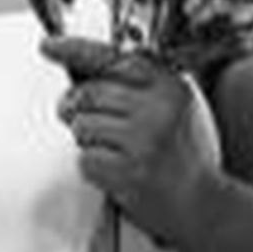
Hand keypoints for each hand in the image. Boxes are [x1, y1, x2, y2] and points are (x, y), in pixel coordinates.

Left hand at [42, 35, 221, 244]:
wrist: (202, 205)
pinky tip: (117, 172)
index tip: (50, 46)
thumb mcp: (170, 108)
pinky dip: (92, 167)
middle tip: (88, 123)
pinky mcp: (130, 171)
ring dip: (87, 141)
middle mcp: (159, 109)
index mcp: (169, 87)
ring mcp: (145, 141)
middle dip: (76, 109)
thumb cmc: (179, 156)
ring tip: (115, 152)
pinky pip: (84, 159)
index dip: (75, 50)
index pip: (112, 59)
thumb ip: (132, 86)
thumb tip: (80, 71)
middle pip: (87, 94)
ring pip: (81, 126)